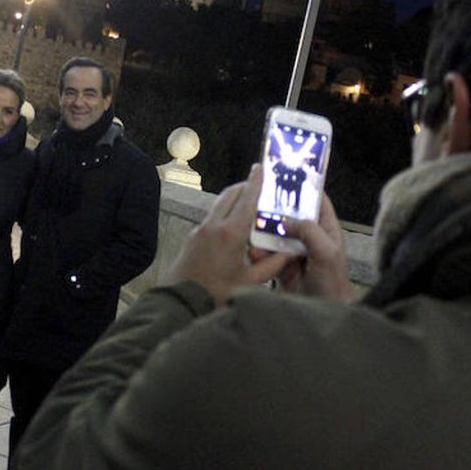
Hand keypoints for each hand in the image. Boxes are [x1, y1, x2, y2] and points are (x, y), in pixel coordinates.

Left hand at [165, 165, 292, 305]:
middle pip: (230, 195)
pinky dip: (224, 213)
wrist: (181, 301)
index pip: (247, 199)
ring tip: (248, 204)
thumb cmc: (218, 293)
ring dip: (234, 199)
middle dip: (245, 186)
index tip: (262, 168)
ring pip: (219, 204)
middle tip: (259, 184)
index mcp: (231, 233)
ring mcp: (200, 229)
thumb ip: (272, 264)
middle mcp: (214, 225)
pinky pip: (212, 217)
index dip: (256, 182)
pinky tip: (233, 226)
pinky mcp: (193, 236)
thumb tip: (289, 251)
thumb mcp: (251, 282)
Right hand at [262, 192, 351, 302]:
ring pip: (276, 234)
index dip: (305, 187)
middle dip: (275, 209)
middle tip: (259, 201)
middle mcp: (310, 237)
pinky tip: (253, 252)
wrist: (323, 311)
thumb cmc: (332, 282)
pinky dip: (259, 252)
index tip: (288, 174)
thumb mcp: (325, 251)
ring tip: (252, 231)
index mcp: (325, 229)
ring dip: (263, 233)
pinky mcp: (282, 266)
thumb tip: (286, 219)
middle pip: (291, 215)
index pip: (316, 201)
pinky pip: (268, 253)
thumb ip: (308, 230)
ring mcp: (295, 251)